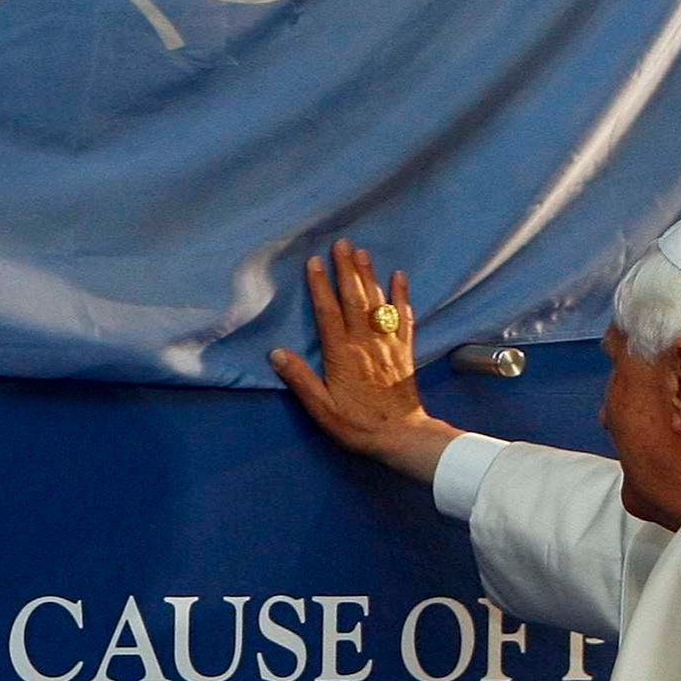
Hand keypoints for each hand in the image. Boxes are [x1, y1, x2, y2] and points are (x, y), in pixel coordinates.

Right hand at [270, 239, 460, 481]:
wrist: (402, 436)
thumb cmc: (358, 425)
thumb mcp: (322, 409)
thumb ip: (300, 380)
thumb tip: (276, 353)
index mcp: (342, 355)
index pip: (328, 312)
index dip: (320, 286)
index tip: (314, 262)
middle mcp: (365, 343)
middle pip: (354, 298)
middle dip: (346, 269)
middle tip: (341, 243)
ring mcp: (388, 344)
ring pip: (377, 302)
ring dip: (369, 275)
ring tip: (362, 252)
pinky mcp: (404, 351)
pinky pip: (403, 317)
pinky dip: (401, 295)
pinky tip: (399, 277)